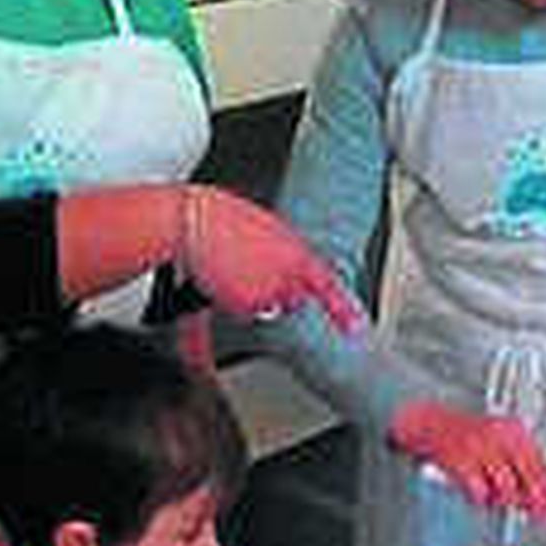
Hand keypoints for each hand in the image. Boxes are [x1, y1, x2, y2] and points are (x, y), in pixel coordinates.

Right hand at [181, 187, 362, 336]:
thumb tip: (282, 264)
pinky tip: (221, 278)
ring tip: (232, 267)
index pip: (327, 285)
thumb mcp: (266, 227)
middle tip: (250, 267)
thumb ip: (282, 250)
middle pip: (291, 300)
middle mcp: (286, 276)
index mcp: (296, 251)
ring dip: (254, 295)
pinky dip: (234, 300)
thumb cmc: (221, 217)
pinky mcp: (243, 304)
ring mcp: (266, 292)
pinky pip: (243, 310)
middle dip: (278, 291)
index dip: (342, 310)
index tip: (355, 328)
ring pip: (265, 306)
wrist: (191, 222)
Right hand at [388, 399, 545, 516]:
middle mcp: (501, 437)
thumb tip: (542, 496)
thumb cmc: (468, 438)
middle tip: (543, 516)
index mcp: (515, 432)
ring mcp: (482, 448)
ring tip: (498, 500)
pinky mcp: (463, 460)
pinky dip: (480, 498)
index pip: (542, 466)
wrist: (432, 424)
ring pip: (506, 489)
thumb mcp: (500, 443)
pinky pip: (480, 492)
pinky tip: (477, 493)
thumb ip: (520, 467)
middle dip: (537, 502)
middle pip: (529, 479)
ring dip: (504, 501)